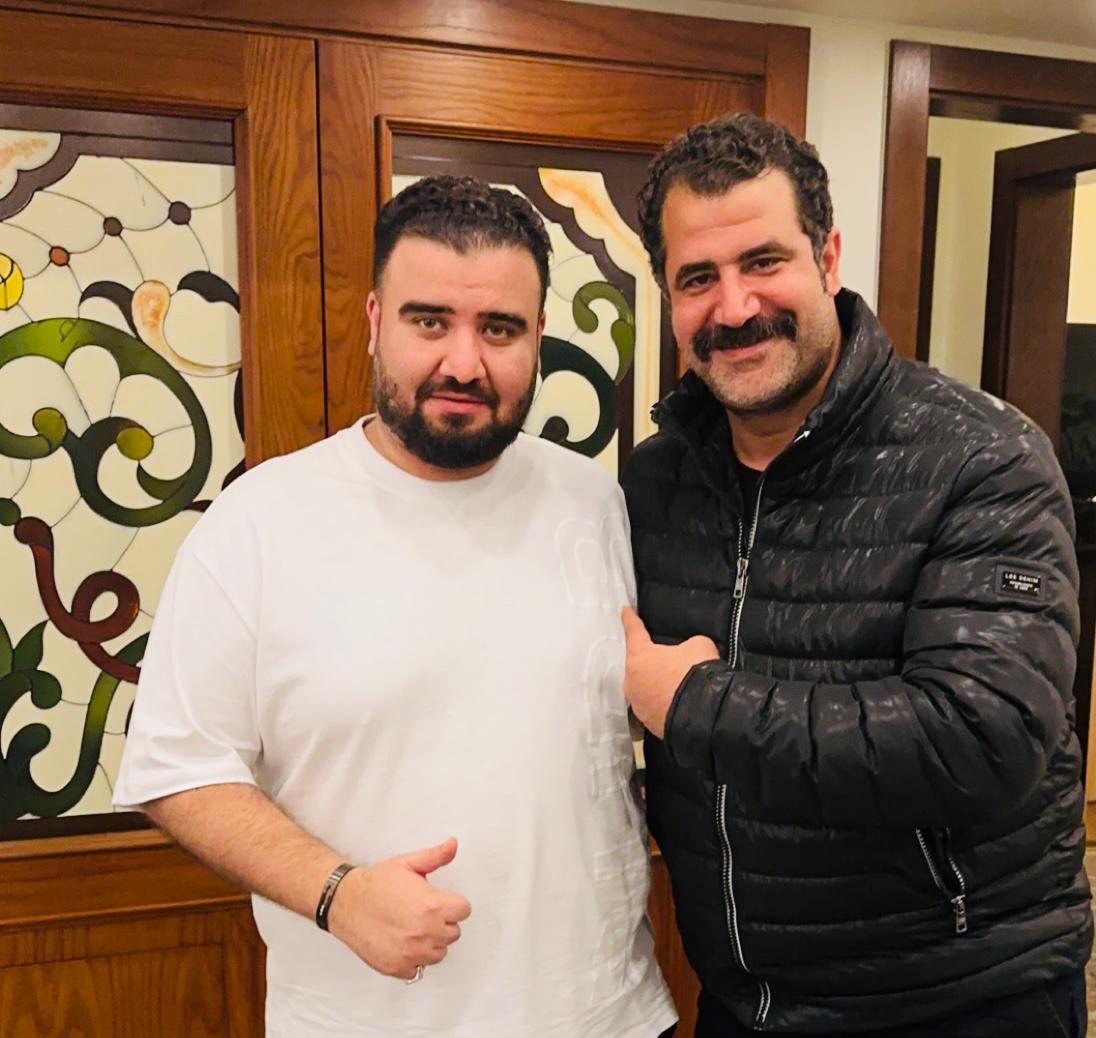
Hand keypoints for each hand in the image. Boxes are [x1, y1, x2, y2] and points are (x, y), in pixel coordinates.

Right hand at [328, 836, 470, 979]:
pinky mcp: (398, 967)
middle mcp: (424, 933)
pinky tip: (403, 942)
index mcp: (431, 906)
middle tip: (424, 912)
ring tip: (414, 926)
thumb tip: (453, 845)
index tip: (441, 901)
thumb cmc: (375, 884)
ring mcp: (411, 953)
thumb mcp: (407, 863)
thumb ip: (436, 856)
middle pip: (453, 932)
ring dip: (431, 941)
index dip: (453, 903)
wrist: (345, 902)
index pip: (464, 910)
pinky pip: (419, 969)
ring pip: (439, 953)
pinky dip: (414, 959)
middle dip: (443, 922)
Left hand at [621, 607, 718, 738]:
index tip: (625, 611)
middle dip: (654, 661)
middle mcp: (632, 681)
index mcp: (639, 656)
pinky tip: (680, 701)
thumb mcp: (699, 645)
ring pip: (645, 687)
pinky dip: (664, 702)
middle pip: (639, 664)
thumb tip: (691, 651)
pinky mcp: (649, 722)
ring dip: (659, 684)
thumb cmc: (696, 676)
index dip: (630, 618)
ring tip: (680, 685)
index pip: (633, 630)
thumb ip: (688, 644)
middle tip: (672, 662)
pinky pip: (655, 706)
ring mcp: (638, 704)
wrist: (704, 716)